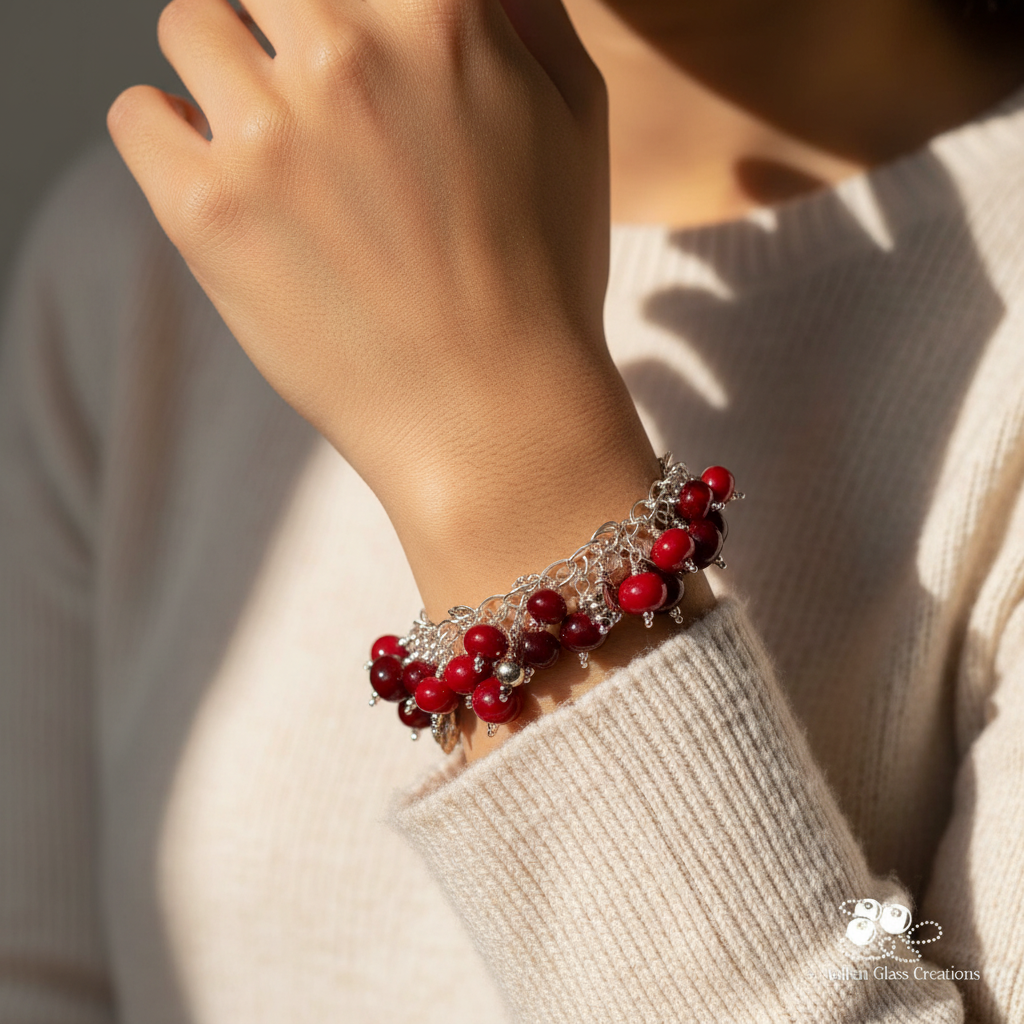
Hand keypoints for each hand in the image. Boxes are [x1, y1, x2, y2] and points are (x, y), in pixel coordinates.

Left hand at [107, 0, 686, 623]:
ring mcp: (268, 133)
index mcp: (438, 14)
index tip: (345, 50)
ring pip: (189, 23)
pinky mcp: (206, 212)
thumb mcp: (576, 119)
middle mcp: (344, 52)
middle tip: (306, 87)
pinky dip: (168, 136)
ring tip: (269, 142)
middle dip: (282, 19)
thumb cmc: (547, 275)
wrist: (494, 413)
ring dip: (224, 69)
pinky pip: (137, 114)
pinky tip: (221, 181)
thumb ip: (523, 13)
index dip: (352, 7)